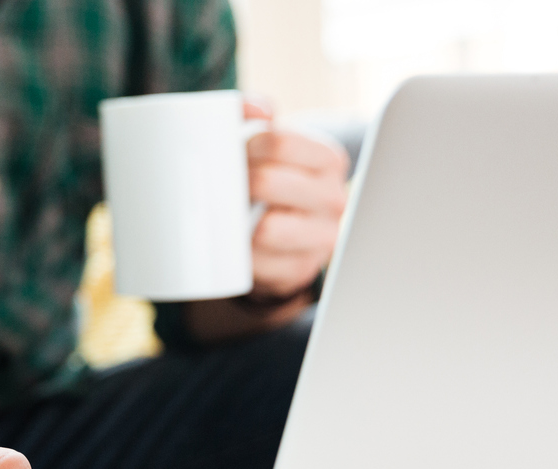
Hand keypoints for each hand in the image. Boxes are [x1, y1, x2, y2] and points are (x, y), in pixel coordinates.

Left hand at [244, 98, 348, 300]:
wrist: (279, 233)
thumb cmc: (269, 178)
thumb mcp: (265, 142)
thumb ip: (252, 110)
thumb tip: (261, 109)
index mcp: (327, 160)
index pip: (279, 141)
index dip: (245, 146)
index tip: (233, 152)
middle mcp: (334, 198)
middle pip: (266, 182)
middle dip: (235, 183)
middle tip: (223, 185)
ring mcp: (321, 237)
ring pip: (267, 228)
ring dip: (236, 222)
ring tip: (228, 214)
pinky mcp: (300, 270)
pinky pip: (262, 264)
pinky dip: (242, 257)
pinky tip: (236, 247)